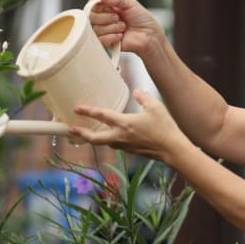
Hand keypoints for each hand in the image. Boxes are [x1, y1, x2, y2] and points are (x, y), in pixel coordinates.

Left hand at [69, 90, 188, 161]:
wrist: (173, 150)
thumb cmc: (165, 128)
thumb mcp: (155, 106)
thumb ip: (143, 97)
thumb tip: (136, 92)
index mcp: (125, 123)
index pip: (102, 116)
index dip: (88, 111)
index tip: (77, 108)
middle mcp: (122, 136)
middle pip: (95, 138)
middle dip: (82, 134)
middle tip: (72, 130)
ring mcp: (126, 146)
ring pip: (105, 142)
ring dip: (95, 138)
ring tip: (89, 134)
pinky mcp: (132, 151)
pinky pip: (117, 145)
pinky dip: (110, 141)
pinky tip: (113, 137)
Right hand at [87, 0, 165, 58]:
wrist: (150, 35)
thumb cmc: (142, 19)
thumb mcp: (131, 3)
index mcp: (107, 8)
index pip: (92, 6)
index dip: (98, 6)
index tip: (109, 7)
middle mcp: (103, 20)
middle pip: (90, 17)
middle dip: (106, 17)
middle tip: (118, 18)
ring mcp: (104, 32)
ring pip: (95, 29)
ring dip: (112, 27)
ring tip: (123, 27)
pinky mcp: (107, 44)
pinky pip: (100, 40)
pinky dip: (111, 37)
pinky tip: (121, 36)